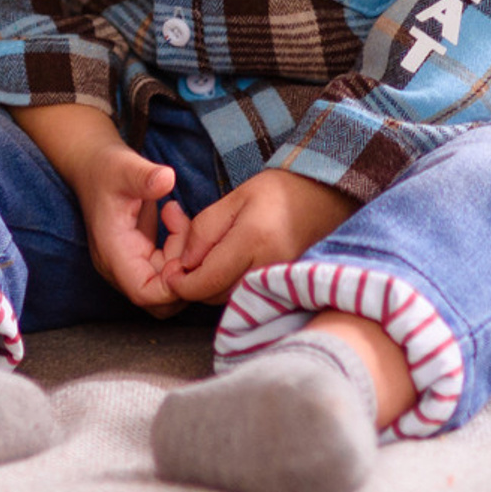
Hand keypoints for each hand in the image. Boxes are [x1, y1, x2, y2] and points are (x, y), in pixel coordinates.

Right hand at [13, 104, 186, 313]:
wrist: (92, 164)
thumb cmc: (105, 167)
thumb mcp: (125, 166)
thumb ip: (145, 176)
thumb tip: (167, 179)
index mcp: (114, 252)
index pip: (145, 292)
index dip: (172, 283)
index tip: (186, 250)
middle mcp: (120, 266)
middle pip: (159, 299)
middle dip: (182, 271)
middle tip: (185, 230)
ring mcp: (130, 263)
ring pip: (166, 286)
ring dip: (182, 258)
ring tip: (177, 217)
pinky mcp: (140, 256)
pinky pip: (166, 270)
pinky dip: (178, 250)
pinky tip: (174, 218)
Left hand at [161, 168, 354, 307]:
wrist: (322, 199)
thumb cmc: (276, 193)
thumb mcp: (234, 199)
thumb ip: (204, 230)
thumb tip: (184, 264)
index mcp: (253, 241)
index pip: (207, 280)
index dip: (181, 282)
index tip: (168, 273)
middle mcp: (268, 269)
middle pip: (216, 294)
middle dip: (194, 284)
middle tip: (183, 262)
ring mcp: (278, 283)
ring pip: (229, 299)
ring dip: (211, 287)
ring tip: (207, 259)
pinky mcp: (283, 289)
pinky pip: (246, 296)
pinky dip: (230, 287)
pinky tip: (228, 267)